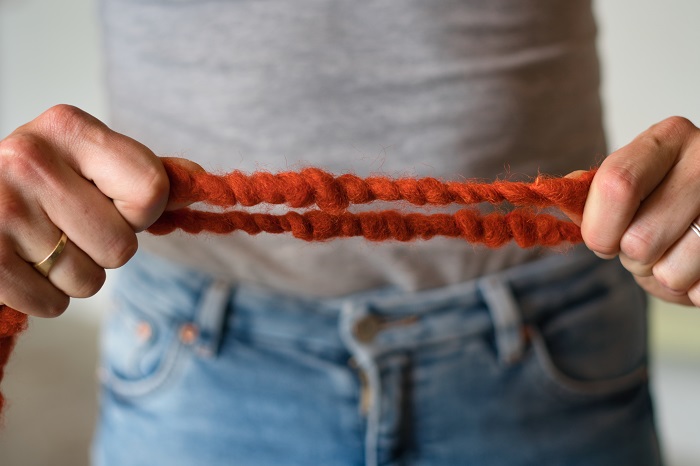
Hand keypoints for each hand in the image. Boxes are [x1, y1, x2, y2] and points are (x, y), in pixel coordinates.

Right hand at [0, 105, 169, 316]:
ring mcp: (1, 208)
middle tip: (69, 227)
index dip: (141, 212)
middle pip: (122, 246)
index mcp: (67, 127)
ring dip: (74, 274)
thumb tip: (198, 179)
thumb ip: (143, 173)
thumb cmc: (38, 187)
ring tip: (43, 245)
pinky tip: (24, 265)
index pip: (152, 190)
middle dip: (105, 248)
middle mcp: (29, 159)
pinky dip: (45, 296)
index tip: (111, 203)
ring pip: (89, 281)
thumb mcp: (88, 164)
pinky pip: (52, 303)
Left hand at [574, 116, 699, 306]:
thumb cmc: (664, 199)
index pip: (617, 185)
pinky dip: (691, 291)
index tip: (601, 240)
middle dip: (631, 257)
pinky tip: (698, 266)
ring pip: (671, 272)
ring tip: (676, 254)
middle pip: (640, 239)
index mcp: (667, 140)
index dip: (599, 227)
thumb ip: (593, 191)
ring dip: (663, 277)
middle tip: (645, 245)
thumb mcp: (629, 183)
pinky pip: (699, 291)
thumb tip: (559, 194)